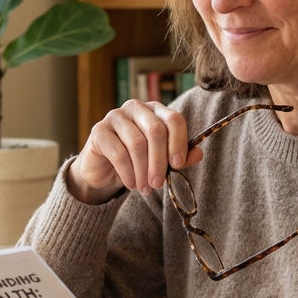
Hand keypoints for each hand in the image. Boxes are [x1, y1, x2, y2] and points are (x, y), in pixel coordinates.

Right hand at [67, 100, 203, 204]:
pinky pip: (118, 153)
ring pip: (137, 143)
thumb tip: (198, 153)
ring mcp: (115, 116)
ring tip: (145, 189)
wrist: (104, 171)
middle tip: (158, 184)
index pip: (174, 119)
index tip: (178, 164)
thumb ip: (180, 157)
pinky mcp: (99, 130)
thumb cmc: (136, 162)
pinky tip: (131, 184)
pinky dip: (128, 172)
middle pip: (155, 130)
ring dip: (143, 170)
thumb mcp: (161, 160)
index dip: (179, 142)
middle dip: (159, 161)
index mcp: (155, 110)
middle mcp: (136, 108)